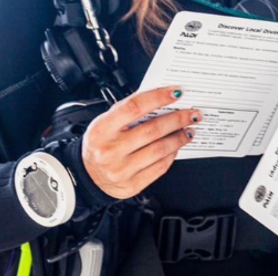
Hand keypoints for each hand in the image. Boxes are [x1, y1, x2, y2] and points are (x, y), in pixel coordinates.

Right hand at [82, 87, 199, 198]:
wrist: (86, 176)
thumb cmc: (100, 144)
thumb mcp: (105, 123)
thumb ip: (129, 111)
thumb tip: (161, 98)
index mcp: (102, 129)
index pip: (134, 107)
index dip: (159, 97)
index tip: (176, 92)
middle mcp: (110, 150)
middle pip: (153, 129)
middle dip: (178, 119)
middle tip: (191, 114)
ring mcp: (121, 169)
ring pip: (160, 149)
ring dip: (179, 137)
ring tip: (188, 130)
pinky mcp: (132, 185)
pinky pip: (160, 167)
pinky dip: (172, 154)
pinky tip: (176, 147)